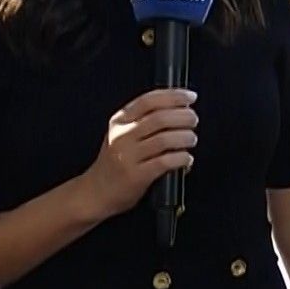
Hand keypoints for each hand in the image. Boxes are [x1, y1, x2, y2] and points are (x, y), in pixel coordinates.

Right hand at [76, 88, 196, 218]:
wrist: (96, 192)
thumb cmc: (115, 162)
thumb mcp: (122, 133)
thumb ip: (143, 119)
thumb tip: (179, 105)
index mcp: (119, 121)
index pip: (149, 100)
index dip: (174, 96)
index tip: (190, 96)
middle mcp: (122, 136)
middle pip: (160, 118)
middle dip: (184, 116)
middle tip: (193, 119)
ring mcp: (128, 156)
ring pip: (165, 139)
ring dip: (186, 137)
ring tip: (191, 139)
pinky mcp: (136, 176)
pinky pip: (165, 162)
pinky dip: (182, 158)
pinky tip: (186, 159)